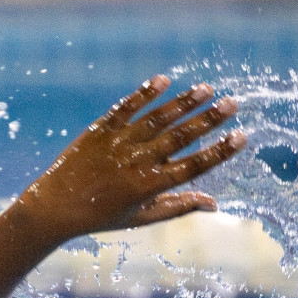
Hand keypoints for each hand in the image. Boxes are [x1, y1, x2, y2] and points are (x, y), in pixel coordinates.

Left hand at [13, 76, 244, 246]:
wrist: (55, 207)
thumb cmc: (101, 216)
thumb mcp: (141, 218)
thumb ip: (178, 206)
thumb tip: (214, 204)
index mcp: (150, 186)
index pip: (193, 167)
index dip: (219, 152)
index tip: (241, 137)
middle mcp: (137, 163)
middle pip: (180, 137)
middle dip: (209, 120)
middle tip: (232, 104)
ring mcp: (119, 143)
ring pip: (158, 119)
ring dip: (184, 102)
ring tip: (207, 89)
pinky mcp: (101, 130)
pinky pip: (126, 108)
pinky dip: (145, 93)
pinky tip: (164, 79)